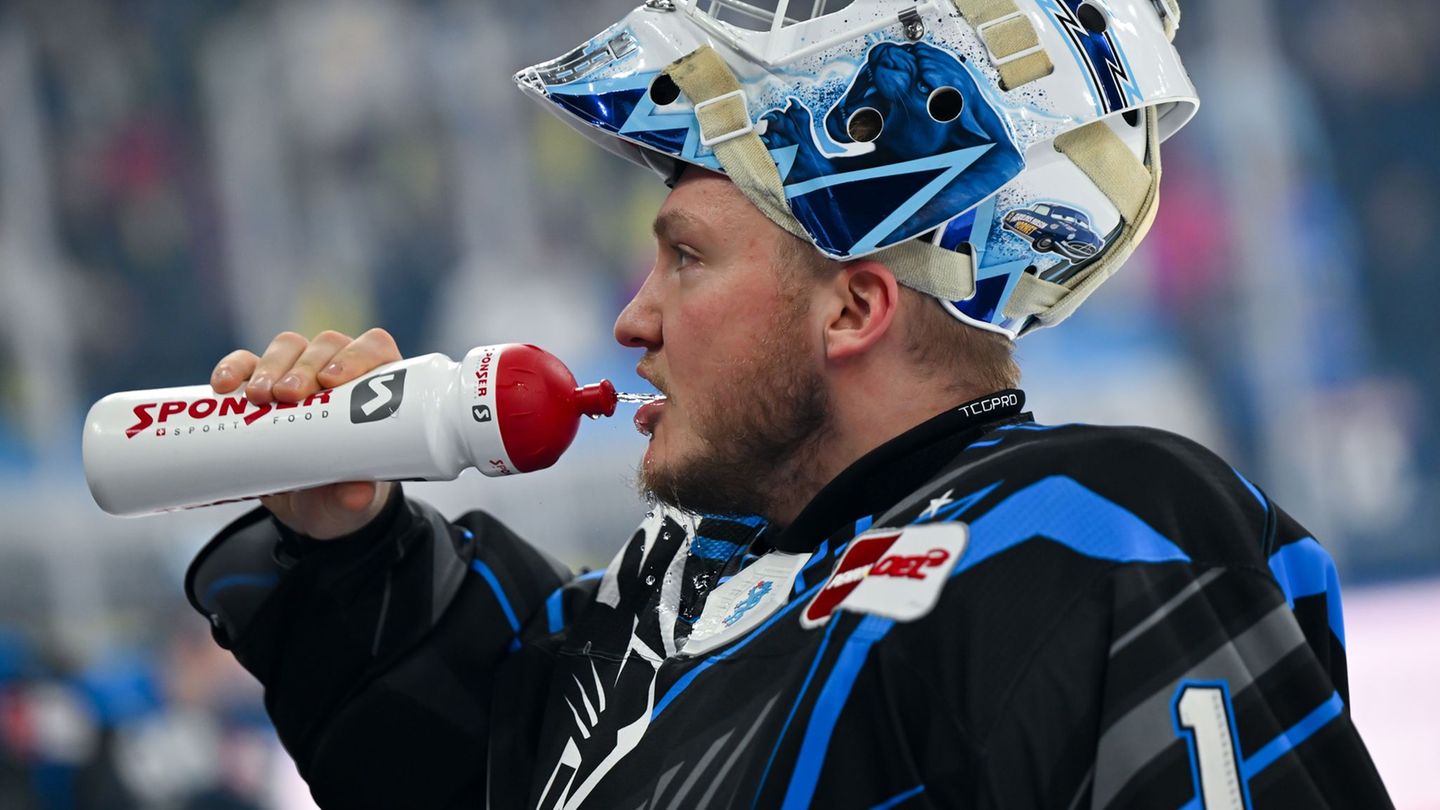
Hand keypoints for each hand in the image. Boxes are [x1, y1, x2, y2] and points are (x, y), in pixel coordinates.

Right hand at [210, 328, 402, 538]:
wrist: (307, 507)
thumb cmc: (342, 492)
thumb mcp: (350, 502)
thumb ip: (356, 499)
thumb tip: (356, 495)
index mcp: (375, 388)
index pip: (374, 349)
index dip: (357, 355)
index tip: (333, 380)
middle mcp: (338, 372)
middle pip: (326, 345)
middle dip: (306, 366)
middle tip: (289, 394)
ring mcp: (298, 373)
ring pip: (288, 347)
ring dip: (271, 366)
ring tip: (258, 397)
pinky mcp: (261, 385)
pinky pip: (245, 364)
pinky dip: (234, 368)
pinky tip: (223, 386)